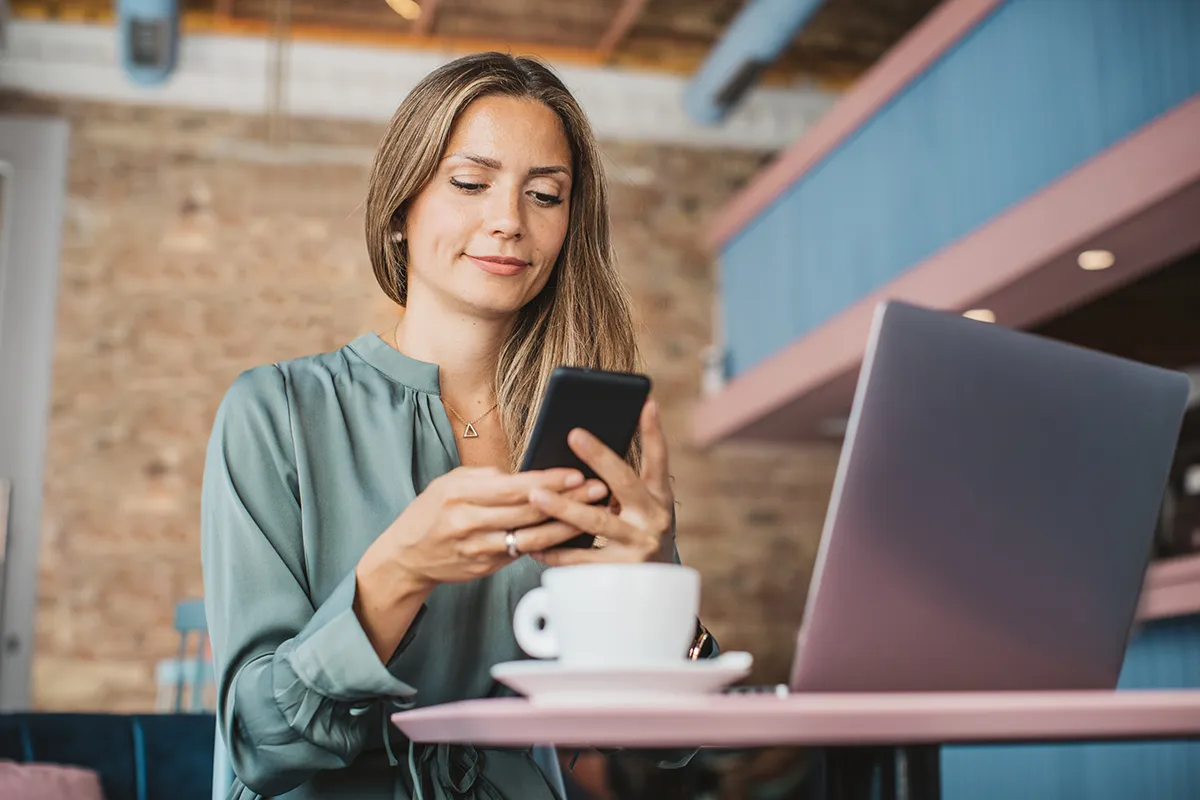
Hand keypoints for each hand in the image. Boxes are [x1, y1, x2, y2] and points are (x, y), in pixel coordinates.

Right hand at [354, 465, 607, 661]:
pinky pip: (524, 554)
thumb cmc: (431, 511)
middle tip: (600, 489)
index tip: (576, 473)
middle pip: (528, 512)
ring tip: (596, 513)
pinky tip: (572, 533)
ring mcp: (479, 549)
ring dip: (567, 526)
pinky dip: (550, 543)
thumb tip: (528, 475)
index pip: (513, 487)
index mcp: (460, 495)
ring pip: (532, 538)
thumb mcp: (451, 483)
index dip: (547, 481)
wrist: (406, 555)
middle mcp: (469, 523)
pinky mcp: (486, 567)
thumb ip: (488, 478)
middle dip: (568, 500)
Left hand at [527, 398, 674, 565]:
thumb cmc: (639, 537)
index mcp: (659, 498)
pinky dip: (555, 551)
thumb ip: (621, 488)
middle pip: (624, 483)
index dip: (653, 431)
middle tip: (575, 435)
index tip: (645, 403)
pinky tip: (533, 543)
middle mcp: (654, 518)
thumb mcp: (642, 510)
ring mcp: (638, 546)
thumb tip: (581, 456)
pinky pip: (581, 559)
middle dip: (600, 457)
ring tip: (535, 495)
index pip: (659, 459)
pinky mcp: (620, 572)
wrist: (655, 592)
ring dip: (563, 508)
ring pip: (597, 522)